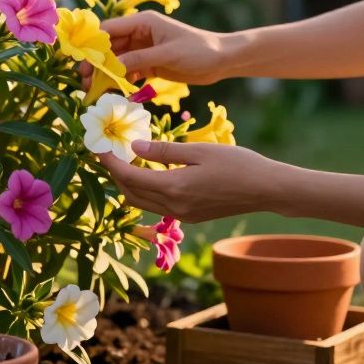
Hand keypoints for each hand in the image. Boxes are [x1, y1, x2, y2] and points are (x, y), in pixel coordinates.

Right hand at [79, 12, 230, 89]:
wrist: (222, 61)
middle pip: (109, 46)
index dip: (93, 44)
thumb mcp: (167, 54)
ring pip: (117, 61)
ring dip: (106, 74)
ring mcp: (144, 49)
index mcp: (143, 22)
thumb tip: (113, 67)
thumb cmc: (199, 50)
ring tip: (94, 91)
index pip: (109, 29)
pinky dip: (120, 81)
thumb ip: (139, 59)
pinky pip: (128, 71)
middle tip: (84, 81)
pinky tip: (114, 93)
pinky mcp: (150, 64)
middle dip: (96, 63)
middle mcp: (140, 33)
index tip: (81, 62)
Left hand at [96, 140, 287, 222]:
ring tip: (126, 161)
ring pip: (142, 203)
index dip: (109, 162)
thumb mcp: (199, 151)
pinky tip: (151, 173)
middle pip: (129, 194)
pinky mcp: (191, 216)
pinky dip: (146, 191)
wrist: (266, 190)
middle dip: (114, 175)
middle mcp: (173, 206)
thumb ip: (164, 151)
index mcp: (174, 188)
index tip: (97, 147)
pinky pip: (157, 206)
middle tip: (108, 153)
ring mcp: (182, 215)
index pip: (128, 176)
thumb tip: (133, 148)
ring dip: (129, 185)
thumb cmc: (237, 164)